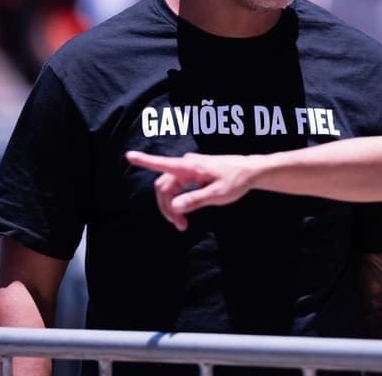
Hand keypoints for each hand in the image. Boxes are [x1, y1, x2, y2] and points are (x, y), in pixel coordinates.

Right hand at [125, 151, 255, 229]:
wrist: (252, 171)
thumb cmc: (236, 180)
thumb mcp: (218, 195)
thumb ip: (195, 200)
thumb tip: (174, 207)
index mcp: (191, 167)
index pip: (163, 164)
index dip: (144, 161)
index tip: (129, 155)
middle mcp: (187, 164)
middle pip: (164, 185)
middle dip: (166, 207)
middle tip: (180, 226)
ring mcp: (189, 168)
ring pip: (170, 188)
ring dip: (172, 206)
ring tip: (182, 224)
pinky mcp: (193, 172)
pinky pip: (178, 187)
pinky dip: (178, 201)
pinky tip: (185, 212)